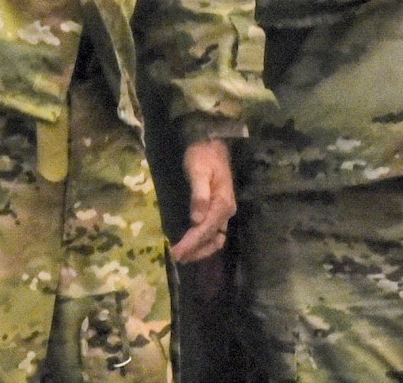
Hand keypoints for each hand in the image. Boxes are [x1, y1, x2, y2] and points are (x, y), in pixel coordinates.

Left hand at [169, 139, 235, 263]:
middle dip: (195, 250)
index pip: (205, 230)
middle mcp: (226, 211)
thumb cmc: (203, 156)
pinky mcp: (219, 211)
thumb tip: (196, 220)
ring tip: (184, 255)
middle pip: (211, 238)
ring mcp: (224, 212)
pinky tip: (192, 245)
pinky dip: (204, 242)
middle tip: (176, 257)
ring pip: (215, 239)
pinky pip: (213, 232)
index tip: (176, 252)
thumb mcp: (198, 171)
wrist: (212, 145)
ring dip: (200, 249)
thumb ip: (199, 195)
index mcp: (222, 203)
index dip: (190, 243)